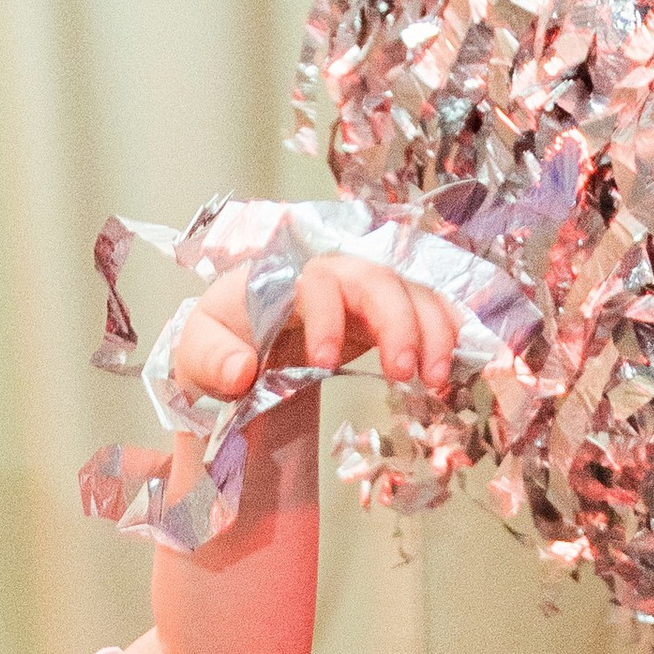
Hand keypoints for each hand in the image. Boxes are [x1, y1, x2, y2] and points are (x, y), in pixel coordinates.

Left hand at [168, 251, 457, 408]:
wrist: (237, 342)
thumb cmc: (220, 342)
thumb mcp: (196, 353)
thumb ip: (210, 359)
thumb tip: (240, 372)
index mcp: (282, 277)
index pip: (316, 283)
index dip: (327, 318)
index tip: (325, 365)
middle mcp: (330, 273)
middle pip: (376, 278)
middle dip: (398, 321)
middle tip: (406, 373)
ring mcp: (363, 290)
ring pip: (411, 290)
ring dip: (433, 329)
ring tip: (436, 381)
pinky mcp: (385, 311)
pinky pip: (428, 308)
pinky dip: (448, 331)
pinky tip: (456, 366)